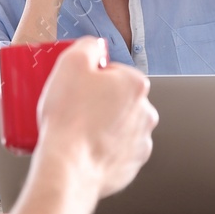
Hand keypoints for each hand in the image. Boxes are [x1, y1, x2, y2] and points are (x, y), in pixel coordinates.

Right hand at [35, 37, 154, 199]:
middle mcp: (146, 112)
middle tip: (73, 109)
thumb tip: (96, 46)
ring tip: (77, 133)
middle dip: (98, 102)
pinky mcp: (132, 165)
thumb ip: (88, 46)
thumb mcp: (70, 63)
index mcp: (135, 85)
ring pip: (119, 126)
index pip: (112, 73)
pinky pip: (117, 151)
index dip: (89, 79)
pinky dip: (103, 149)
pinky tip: (85, 150)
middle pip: (117, 99)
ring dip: (102, 126)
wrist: (68, 168)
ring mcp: (141, 141)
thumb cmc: (69, 118)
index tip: (75, 89)